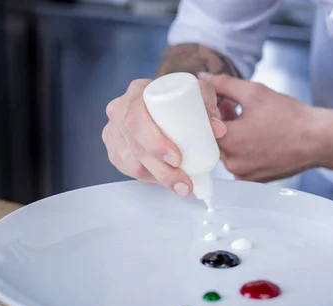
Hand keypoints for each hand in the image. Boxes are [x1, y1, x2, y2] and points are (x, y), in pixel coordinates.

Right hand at [102, 78, 227, 195]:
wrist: (164, 103)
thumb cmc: (180, 99)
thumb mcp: (198, 96)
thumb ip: (209, 108)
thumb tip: (218, 130)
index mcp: (138, 92)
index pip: (137, 118)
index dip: (155, 142)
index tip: (177, 158)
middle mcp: (120, 109)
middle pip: (134, 145)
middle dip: (160, 169)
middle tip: (183, 181)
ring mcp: (114, 130)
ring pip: (131, 162)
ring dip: (157, 178)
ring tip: (181, 185)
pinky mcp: (114, 148)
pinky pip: (127, 168)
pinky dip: (147, 177)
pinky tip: (163, 180)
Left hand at [198, 73, 327, 182]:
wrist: (318, 138)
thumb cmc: (290, 117)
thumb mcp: (254, 92)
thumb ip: (223, 85)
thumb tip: (203, 80)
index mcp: (229, 141)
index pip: (203, 125)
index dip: (208, 110)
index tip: (216, 101)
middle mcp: (233, 163)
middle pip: (214, 140)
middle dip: (220, 122)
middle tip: (231, 107)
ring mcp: (244, 174)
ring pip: (227, 152)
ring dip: (231, 135)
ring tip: (246, 119)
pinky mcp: (255, 179)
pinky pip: (240, 162)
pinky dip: (243, 149)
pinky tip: (256, 135)